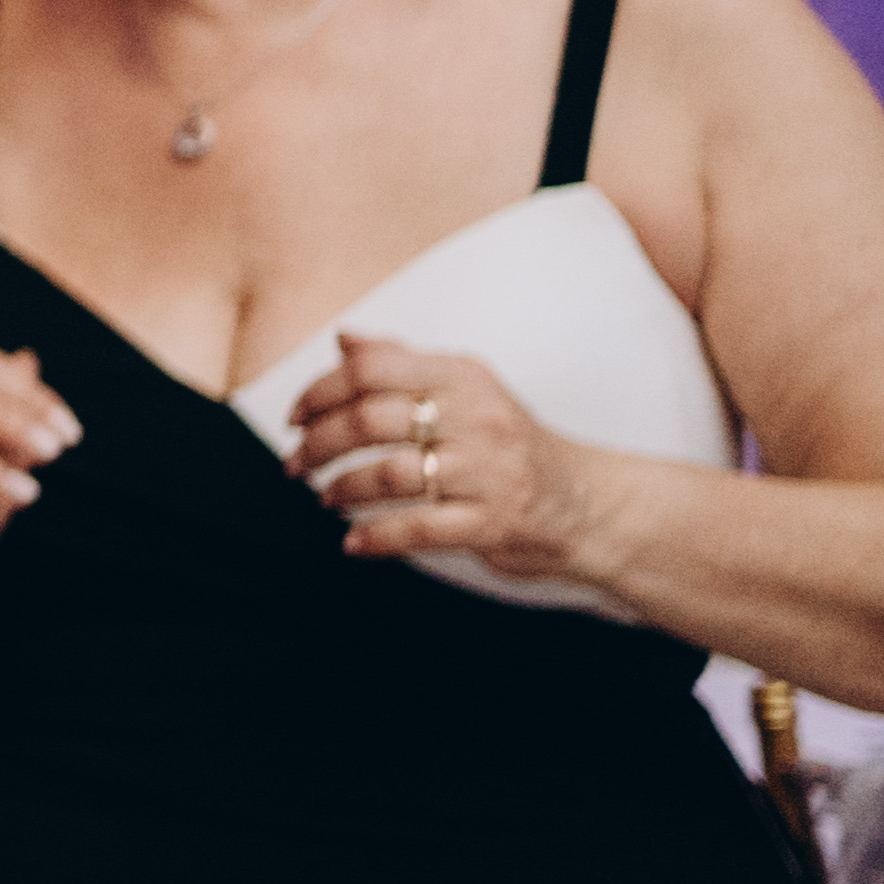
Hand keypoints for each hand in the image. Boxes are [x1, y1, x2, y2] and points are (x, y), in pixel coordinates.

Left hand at [292, 332, 618, 586]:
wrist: (588, 503)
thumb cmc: (507, 443)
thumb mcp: (465, 390)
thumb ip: (401, 364)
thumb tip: (343, 340)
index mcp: (462, 376)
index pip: (371, 369)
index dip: (320, 392)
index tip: (295, 418)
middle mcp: (477, 417)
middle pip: (371, 419)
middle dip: (319, 443)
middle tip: (295, 463)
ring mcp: (488, 471)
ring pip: (392, 473)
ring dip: (342, 488)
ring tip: (324, 497)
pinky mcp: (494, 522)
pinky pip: (420, 528)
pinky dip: (377, 537)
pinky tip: (353, 542)